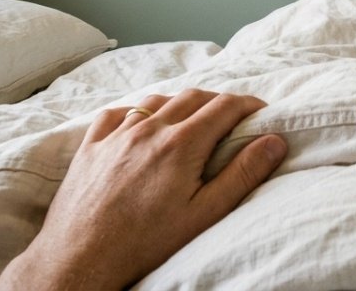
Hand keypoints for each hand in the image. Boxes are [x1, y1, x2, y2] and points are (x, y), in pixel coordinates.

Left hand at [0, 90, 286, 290]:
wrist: (81, 258)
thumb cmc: (146, 242)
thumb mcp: (204, 214)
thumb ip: (242, 174)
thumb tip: (274, 141)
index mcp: (181, 143)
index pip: (225, 106)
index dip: (249, 105)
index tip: (261, 112)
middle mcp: (149, 128)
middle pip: (193, 97)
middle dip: (219, 101)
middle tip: (233, 118)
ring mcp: (116, 134)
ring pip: (156, 100)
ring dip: (180, 104)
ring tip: (191, 121)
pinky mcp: (91, 146)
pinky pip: (117, 113)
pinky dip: (136, 112)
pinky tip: (141, 126)